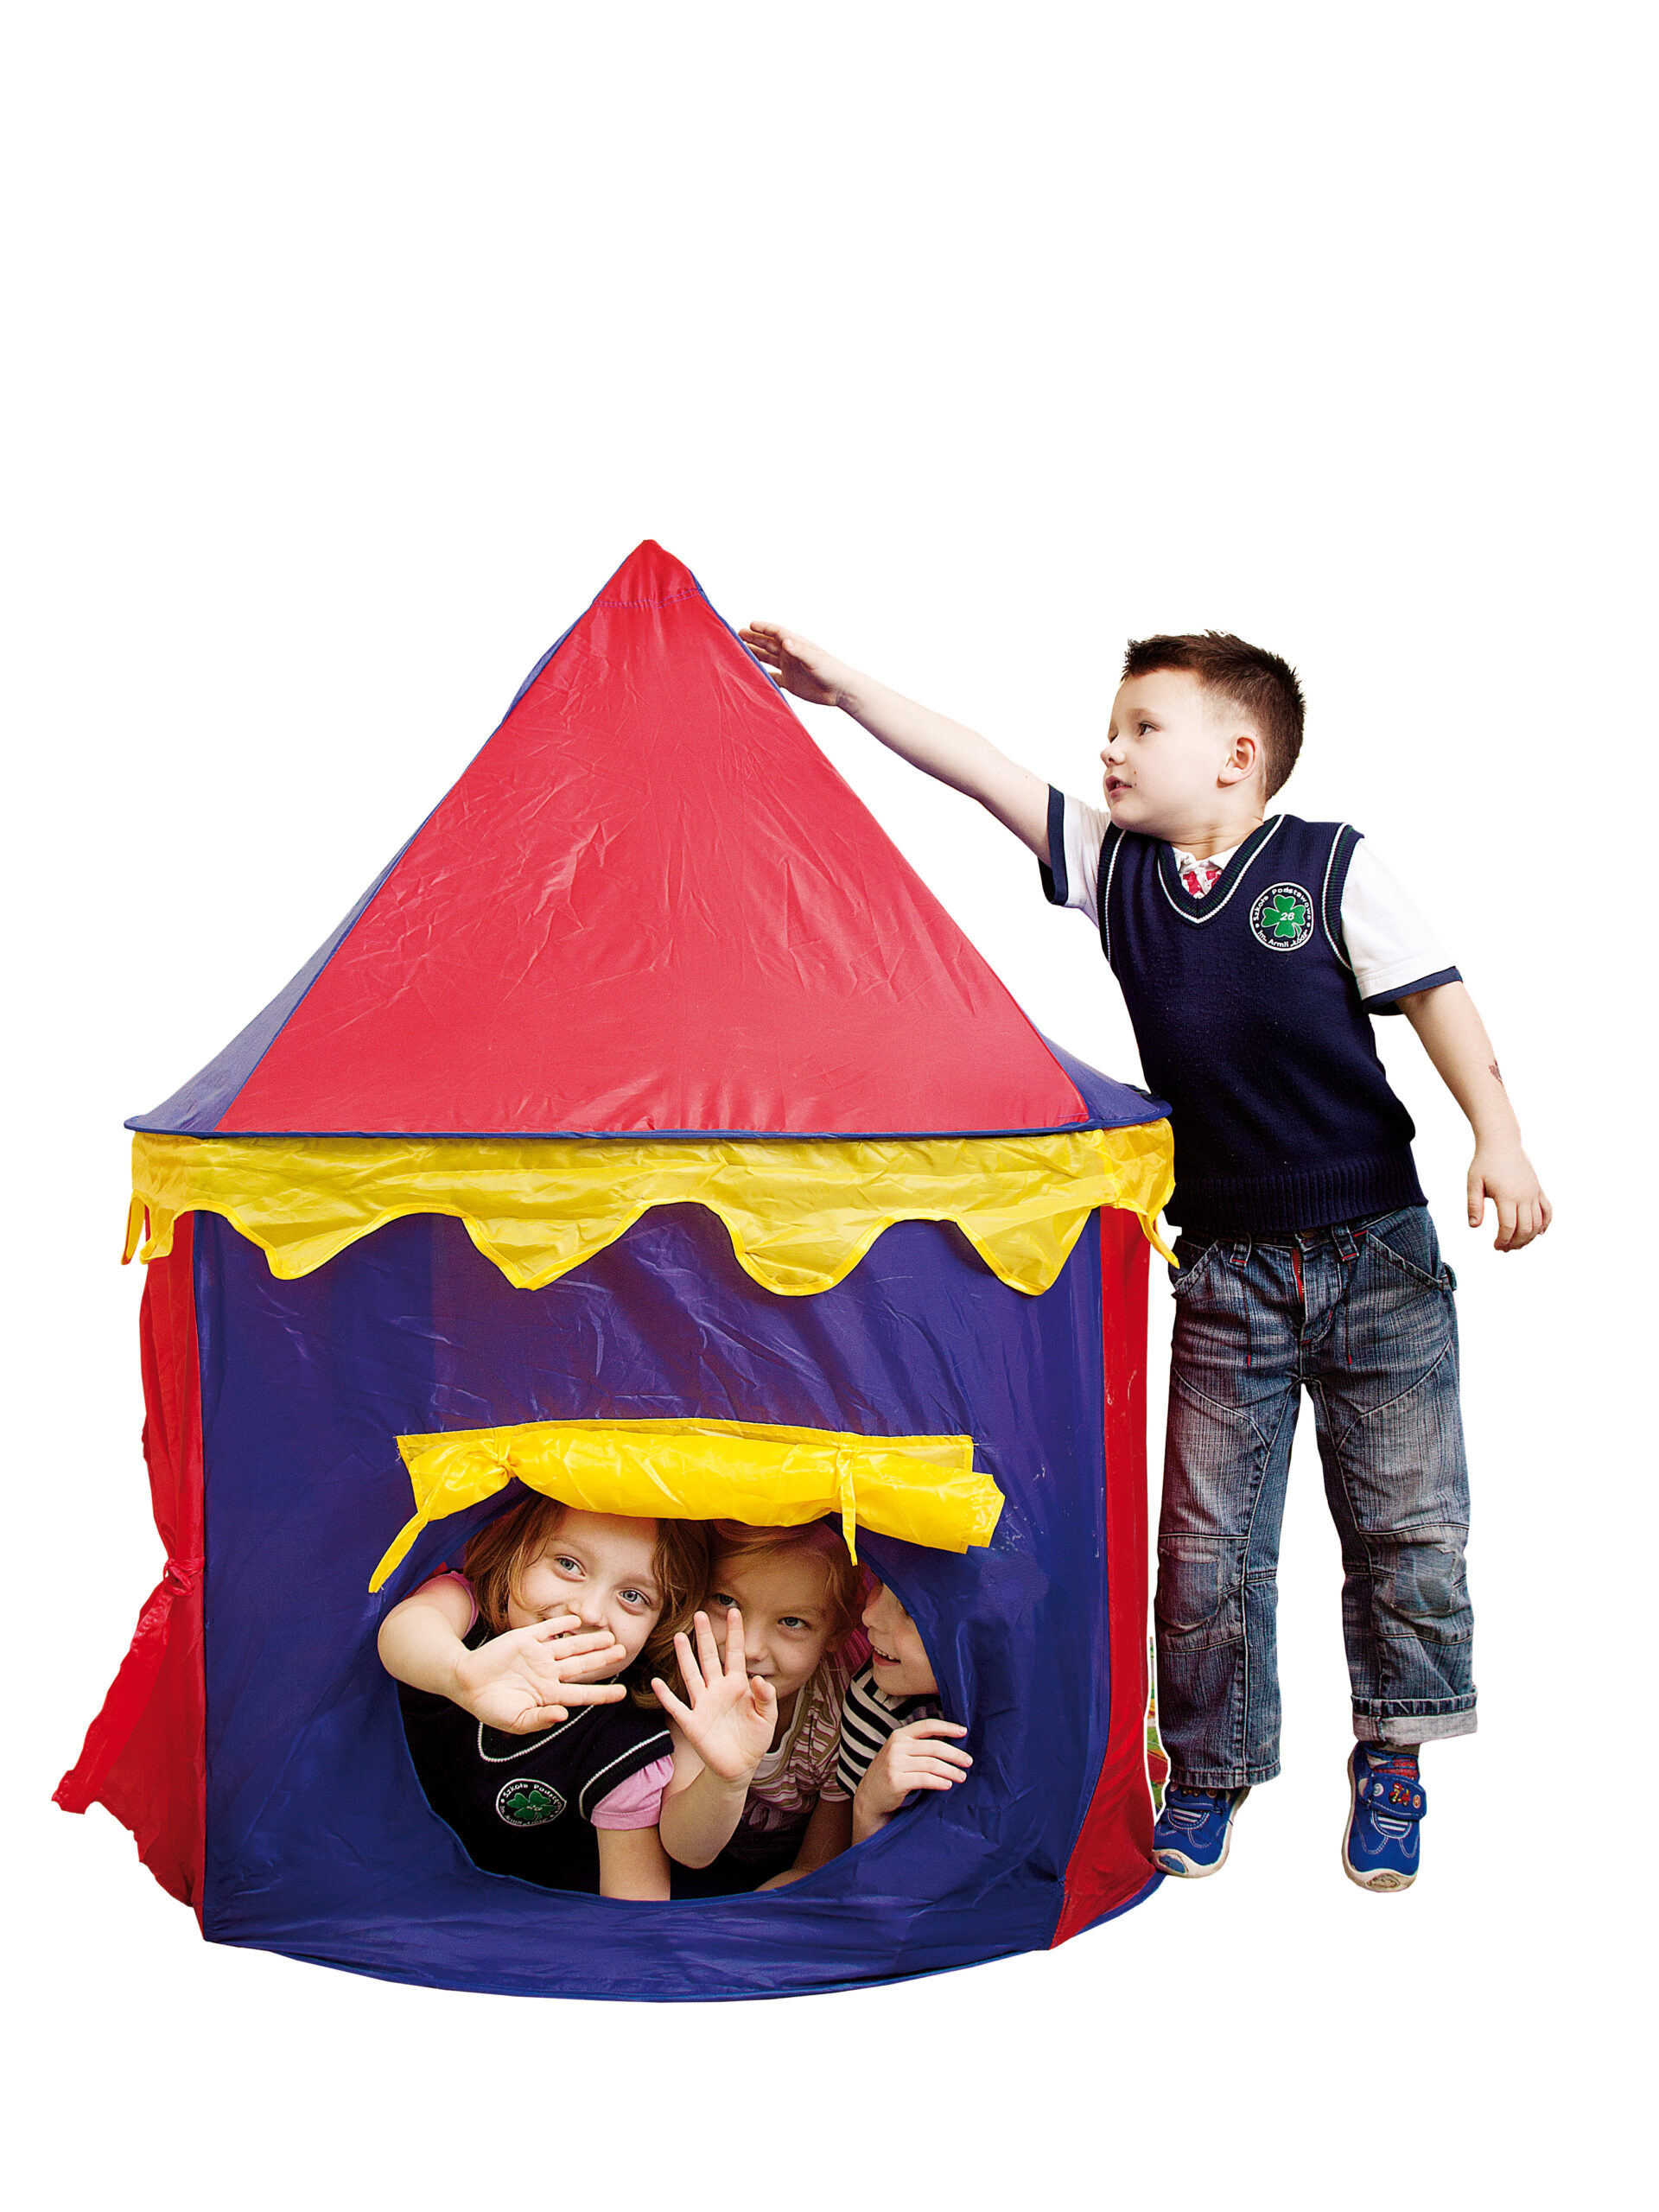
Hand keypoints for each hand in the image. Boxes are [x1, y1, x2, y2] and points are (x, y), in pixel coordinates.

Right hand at [452, 1613, 627, 1732]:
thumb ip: (539, 1720)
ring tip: (610, 1637)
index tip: (622, 1694)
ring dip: (590, 1641)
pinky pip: (548, 1630)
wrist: (465, 1684)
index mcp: (548, 1694)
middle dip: (603, 1659)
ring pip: (570, 1646)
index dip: (602, 1693)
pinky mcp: (524, 1639)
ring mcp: (538, 1655)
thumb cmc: (490, 1707)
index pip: (581, 1693)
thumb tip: (563, 1715)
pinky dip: (562, 1624)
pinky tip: (578, 1621)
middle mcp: (548, 1673)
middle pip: (582, 1665)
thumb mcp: (515, 1721)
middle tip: (624, 1651)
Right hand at [651, 1608, 776, 1781]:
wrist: (740, 1766)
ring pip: (691, 1675)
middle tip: (700, 1614)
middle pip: (709, 1657)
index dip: (734, 1634)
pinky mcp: (693, 1724)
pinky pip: (677, 1707)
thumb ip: (767, 1697)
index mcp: (737, 1685)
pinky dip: (666, 1696)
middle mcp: (717, 1690)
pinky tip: (656, 1682)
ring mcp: (703, 1705)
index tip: (733, 1612)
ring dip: (685, 1657)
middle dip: (705, 1636)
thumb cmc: (754, 1738)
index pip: (735, 1654)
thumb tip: (759, 1678)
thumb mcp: (768, 1717)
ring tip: (679, 1636)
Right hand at [739, 621, 853, 708]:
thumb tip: (784, 640)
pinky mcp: (789, 682)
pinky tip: (750, 674)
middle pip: (768, 644)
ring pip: (767, 659)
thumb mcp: (814, 658)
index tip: (750, 625)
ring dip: (754, 655)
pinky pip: (771, 677)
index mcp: (796, 645)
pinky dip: (761, 675)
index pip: (776, 633)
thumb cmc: (831, 670)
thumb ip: (798, 650)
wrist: (840, 690)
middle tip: (738, 635)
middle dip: (753, 639)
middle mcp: (790, 654)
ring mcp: (789, 668)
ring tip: (739, 652)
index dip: (763, 628)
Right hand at [853, 1718, 971, 1837]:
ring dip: (951, 1771)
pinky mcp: (896, 1780)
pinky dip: (939, 1782)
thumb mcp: (900, 1753)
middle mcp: (896, 1746)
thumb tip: (951, 1741)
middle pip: (934, 1747)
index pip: (927, 1725)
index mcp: (899, 1735)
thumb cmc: (892, 1773)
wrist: (870, 1796)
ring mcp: (894, 1763)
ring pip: (932, 1764)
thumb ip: (919, 1746)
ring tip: (962, 1776)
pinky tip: (948, 1784)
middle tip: (968, 1762)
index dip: (947, 1727)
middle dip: (955, 1754)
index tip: (964, 1732)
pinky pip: (924, 1779)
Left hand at [1467, 1139, 1552, 1250]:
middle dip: (1515, 1243)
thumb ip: (1474, 1205)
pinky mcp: (1538, 1189)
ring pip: (1538, 1223)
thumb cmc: (1484, 1163)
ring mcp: (1534, 1192)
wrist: (1502, 1143)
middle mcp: (1524, 1196)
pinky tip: (1539, 1233)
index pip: (1508, 1226)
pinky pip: (1548, 1210)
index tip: (1496, 1247)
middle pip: (1525, 1229)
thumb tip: (1474, 1226)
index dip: (1503, 1240)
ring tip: (1516, 1244)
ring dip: (1529, 1238)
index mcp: (1507, 1195)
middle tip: (1504, 1249)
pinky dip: (1545, 1224)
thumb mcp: (1473, 1183)